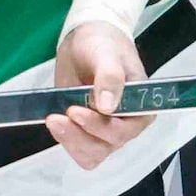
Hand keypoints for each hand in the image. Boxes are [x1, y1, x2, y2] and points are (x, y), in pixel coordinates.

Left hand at [46, 22, 152, 170]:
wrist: (86, 42)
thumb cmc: (103, 44)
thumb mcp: (107, 53)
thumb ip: (110, 76)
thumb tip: (108, 106)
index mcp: (142, 108)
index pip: (125, 129)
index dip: (101, 126)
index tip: (75, 111)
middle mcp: (128, 125)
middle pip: (107, 145)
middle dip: (80, 134)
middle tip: (57, 115)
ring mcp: (107, 131)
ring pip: (92, 153)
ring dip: (71, 140)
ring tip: (54, 119)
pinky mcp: (87, 132)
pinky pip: (79, 149)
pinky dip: (66, 140)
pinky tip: (56, 123)